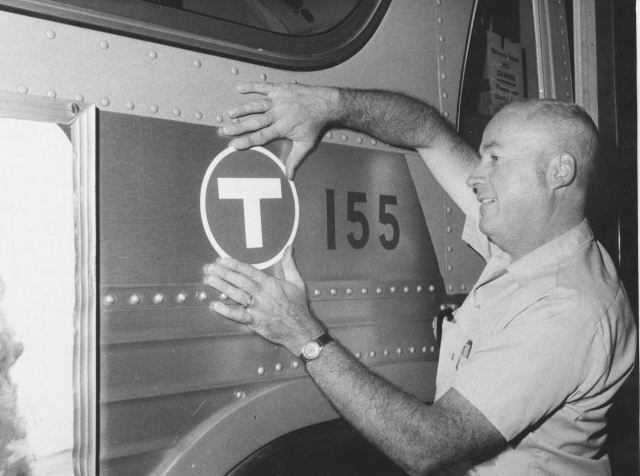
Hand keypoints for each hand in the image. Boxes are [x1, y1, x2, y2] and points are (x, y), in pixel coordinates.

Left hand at [204, 246, 324, 355]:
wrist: (301, 330)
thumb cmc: (298, 306)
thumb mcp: (297, 282)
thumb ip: (289, 264)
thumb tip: (289, 248)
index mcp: (270, 283)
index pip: (249, 271)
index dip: (234, 264)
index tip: (222, 260)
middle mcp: (262, 294)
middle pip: (240, 281)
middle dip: (223, 273)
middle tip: (209, 268)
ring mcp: (258, 308)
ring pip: (237, 295)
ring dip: (222, 287)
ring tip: (209, 280)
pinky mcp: (256, 322)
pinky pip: (239, 316)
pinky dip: (227, 311)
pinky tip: (216, 305)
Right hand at [223, 82, 338, 178]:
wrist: (326, 104)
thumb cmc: (314, 125)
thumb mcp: (306, 144)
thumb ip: (295, 159)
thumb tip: (289, 177)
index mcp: (282, 128)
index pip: (261, 137)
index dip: (247, 141)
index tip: (233, 145)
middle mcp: (278, 114)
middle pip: (255, 122)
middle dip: (239, 127)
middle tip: (224, 131)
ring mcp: (278, 101)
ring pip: (257, 105)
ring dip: (242, 108)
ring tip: (229, 113)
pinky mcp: (280, 89)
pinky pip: (263, 87)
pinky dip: (252, 86)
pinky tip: (239, 88)